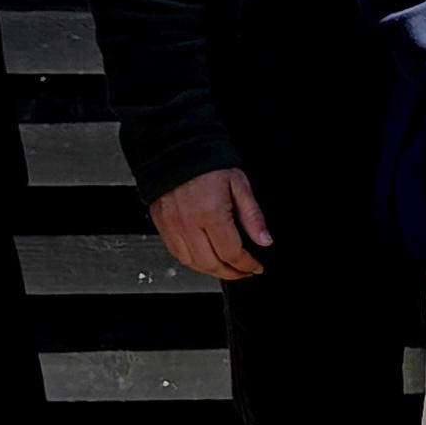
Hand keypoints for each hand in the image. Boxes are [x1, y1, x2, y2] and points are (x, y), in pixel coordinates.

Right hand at [149, 166, 271, 279]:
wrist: (175, 150)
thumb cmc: (206, 164)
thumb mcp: (239, 185)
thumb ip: (253, 216)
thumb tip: (264, 240)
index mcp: (210, 214)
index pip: (231, 253)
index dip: (247, 264)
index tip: (256, 266)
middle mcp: (188, 224)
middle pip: (211, 264)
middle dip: (231, 273)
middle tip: (244, 272)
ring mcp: (171, 226)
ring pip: (191, 263)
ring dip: (211, 271)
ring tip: (227, 269)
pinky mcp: (161, 224)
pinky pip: (176, 253)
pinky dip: (193, 262)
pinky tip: (205, 259)